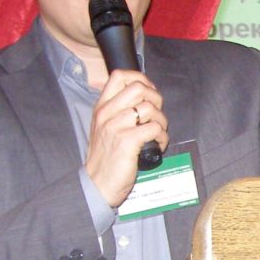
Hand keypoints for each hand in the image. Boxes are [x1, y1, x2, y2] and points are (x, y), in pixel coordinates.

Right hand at [84, 69, 168, 206]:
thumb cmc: (105, 158)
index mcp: (101, 107)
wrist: (97, 183)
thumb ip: (117, 111)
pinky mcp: (128, 142)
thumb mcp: (103, 128)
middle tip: (157, 115)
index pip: (119, 76)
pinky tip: (158, 145)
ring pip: (150, 108)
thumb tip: (142, 97)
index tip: (148, 94)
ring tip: (158, 133)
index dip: (140, 79)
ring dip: (162, 121)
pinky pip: (154, 128)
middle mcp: (107, 114)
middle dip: (156, 98)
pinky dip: (162, 137)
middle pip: (138, 87)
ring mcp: (116, 127)